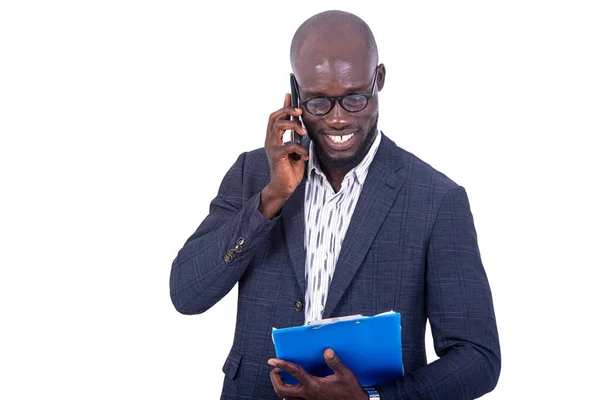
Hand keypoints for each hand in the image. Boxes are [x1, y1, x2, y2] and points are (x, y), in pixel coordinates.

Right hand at [259, 93, 307, 217]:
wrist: (284, 187)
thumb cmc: (290, 169)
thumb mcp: (296, 149)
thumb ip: (296, 138)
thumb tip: (303, 126)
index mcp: (274, 137)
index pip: (276, 116)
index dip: (283, 105)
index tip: (290, 94)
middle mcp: (270, 140)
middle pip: (274, 117)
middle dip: (287, 110)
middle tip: (300, 112)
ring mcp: (272, 147)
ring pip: (278, 126)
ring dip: (293, 125)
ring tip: (303, 133)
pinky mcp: (276, 156)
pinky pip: (289, 146)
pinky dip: (300, 149)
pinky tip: (304, 156)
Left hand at [268, 349, 367, 399]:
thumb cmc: (351, 394)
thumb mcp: (345, 375)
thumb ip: (335, 363)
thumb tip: (327, 352)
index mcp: (314, 385)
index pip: (293, 372)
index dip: (282, 364)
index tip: (273, 360)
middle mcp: (308, 395)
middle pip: (282, 389)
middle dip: (274, 379)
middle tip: (275, 370)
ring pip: (286, 397)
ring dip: (280, 387)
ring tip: (281, 378)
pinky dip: (289, 394)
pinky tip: (293, 388)